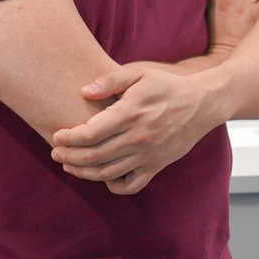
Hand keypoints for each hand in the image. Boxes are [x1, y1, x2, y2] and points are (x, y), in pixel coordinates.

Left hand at [49, 62, 218, 194]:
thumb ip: (110, 80)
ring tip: (70, 165)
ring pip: (107, 173)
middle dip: (69, 156)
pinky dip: (113, 186)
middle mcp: (138, 138)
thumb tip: (84, 91)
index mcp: (131, 114)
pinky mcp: (157, 165)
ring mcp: (148, 155)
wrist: (203, 104)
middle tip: (56, 152)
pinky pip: (131, 185)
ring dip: (83, 172)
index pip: (90, 133)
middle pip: (94, 156)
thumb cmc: (167, 86)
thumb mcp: (139, 73)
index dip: (68, 137)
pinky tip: (102, 176)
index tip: (57, 135)